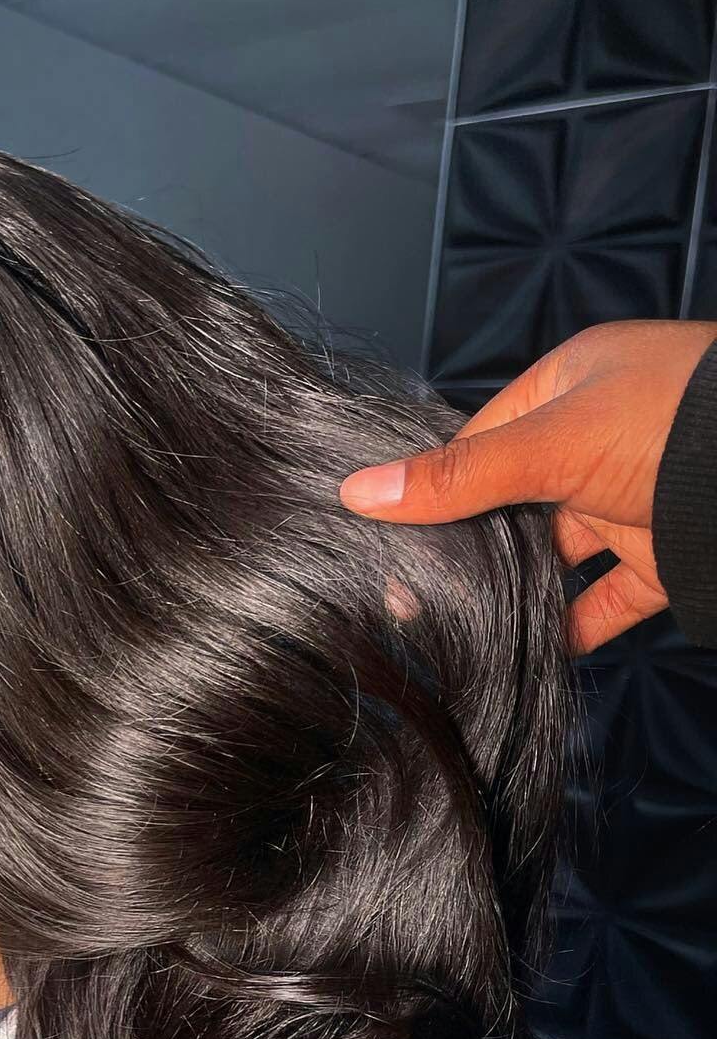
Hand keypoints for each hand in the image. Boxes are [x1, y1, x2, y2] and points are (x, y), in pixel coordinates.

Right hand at [338, 319, 716, 654]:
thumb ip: (460, 477)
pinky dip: (570, 628)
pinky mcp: (660, 557)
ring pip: (552, 555)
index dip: (434, 489)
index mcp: (569, 387)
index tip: (385, 540)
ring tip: (456, 628)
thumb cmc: (677, 424)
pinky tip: (528, 651)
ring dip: (513, 590)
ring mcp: (628, 501)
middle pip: (511, 502)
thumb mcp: (553, 444)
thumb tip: (360, 491)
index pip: (479, 441)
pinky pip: (603, 602)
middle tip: (408, 596)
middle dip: (467, 548)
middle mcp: (596, 441)